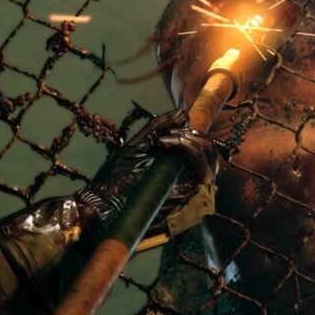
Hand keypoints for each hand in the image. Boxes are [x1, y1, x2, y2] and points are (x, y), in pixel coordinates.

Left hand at [75, 109, 218, 231]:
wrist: (102, 202)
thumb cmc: (115, 178)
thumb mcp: (138, 145)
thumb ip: (159, 127)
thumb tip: (184, 112)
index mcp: (178, 172)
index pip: (203, 152)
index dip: (195, 135)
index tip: (178, 124)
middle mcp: (188, 184)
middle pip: (211, 156)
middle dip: (195, 135)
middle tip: (172, 132)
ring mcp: (189, 193)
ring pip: (211, 162)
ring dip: (192, 141)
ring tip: (168, 138)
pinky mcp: (188, 199)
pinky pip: (202, 173)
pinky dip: (189, 150)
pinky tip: (167, 143)